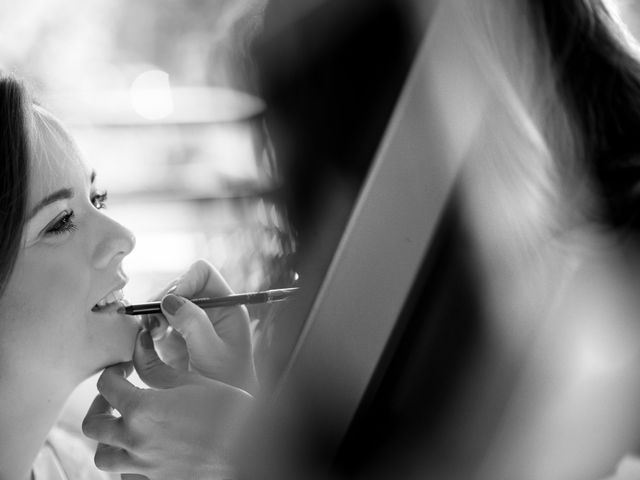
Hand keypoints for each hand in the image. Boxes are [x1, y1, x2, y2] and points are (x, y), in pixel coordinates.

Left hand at [82, 338, 253, 479]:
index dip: (113, 372)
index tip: (125, 369)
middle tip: (116, 396)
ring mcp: (143, 466)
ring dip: (107, 439)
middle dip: (100, 405)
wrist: (250, 453)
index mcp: (143, 409)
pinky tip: (143, 451)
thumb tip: (139, 343)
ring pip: (103, 456)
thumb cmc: (229, 413)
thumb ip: (158, 366)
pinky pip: (124, 476)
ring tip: (125, 426)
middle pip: (94, 424)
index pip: (106, 385)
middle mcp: (136, 440)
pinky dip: (126, 464)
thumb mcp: (193, 382)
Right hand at [144, 259, 256, 392]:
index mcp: (226, 306)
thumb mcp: (212, 354)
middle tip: (154, 323)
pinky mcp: (175, 337)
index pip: (202, 273)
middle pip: (178, 285)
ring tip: (151, 334)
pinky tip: (147, 341)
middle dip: (162, 299)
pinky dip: (147, 328)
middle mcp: (208, 309)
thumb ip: (194, 325)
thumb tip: (171, 300)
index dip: (184, 279)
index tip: (171, 299)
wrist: (223, 414)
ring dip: (152, 314)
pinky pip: (155, 322)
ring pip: (163, 302)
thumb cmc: (227, 384)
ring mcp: (190, 321)